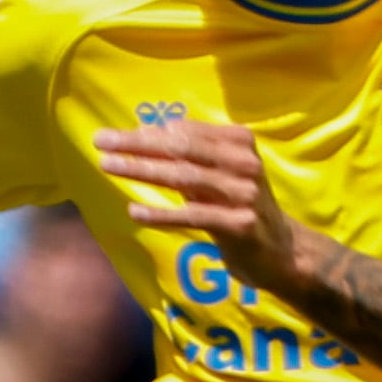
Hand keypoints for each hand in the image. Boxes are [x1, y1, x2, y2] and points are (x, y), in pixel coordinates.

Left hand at [96, 115, 312, 298]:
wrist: (281, 250)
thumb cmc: (238, 206)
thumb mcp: (216, 175)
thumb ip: (186, 156)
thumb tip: (141, 133)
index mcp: (239, 142)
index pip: (185, 131)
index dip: (146, 133)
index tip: (112, 136)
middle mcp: (244, 163)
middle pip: (182, 148)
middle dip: (137, 144)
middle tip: (100, 141)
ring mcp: (245, 193)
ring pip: (185, 178)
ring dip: (142, 170)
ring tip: (108, 166)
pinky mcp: (241, 225)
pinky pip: (194, 216)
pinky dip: (162, 214)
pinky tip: (134, 212)